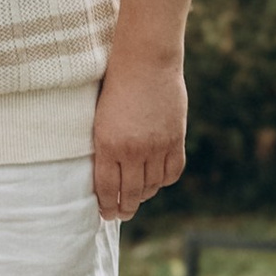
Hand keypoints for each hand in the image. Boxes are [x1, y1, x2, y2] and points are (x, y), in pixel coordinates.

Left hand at [91, 50, 187, 223]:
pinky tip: (157, 179)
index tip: (107, 214)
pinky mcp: (175, 139)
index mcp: (107, 145)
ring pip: (152, 186)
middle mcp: (132, 151)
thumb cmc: (115, 86)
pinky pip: (172, 172)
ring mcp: (157, 146)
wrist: (145, 62)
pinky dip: (164, 180)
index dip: (107, 206)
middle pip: (130, 193)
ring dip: (144, 195)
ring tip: (139, 196)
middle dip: (125, 208)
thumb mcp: (100, 119)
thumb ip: (105, 148)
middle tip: (122, 214)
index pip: (107, 189)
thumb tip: (109, 177)